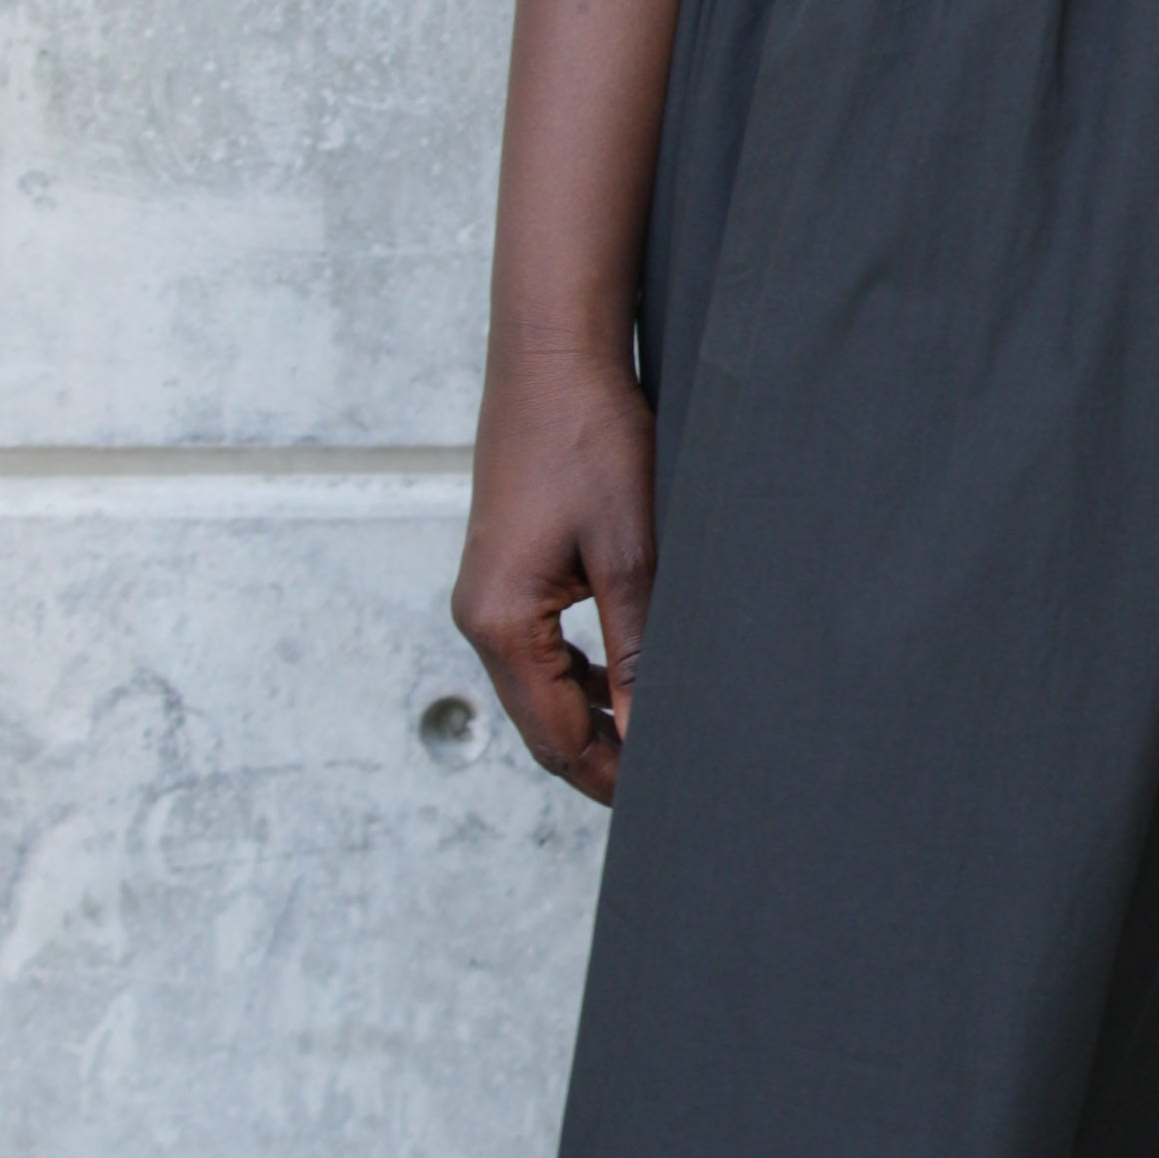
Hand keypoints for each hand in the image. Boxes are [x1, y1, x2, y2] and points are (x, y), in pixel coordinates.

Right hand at [453, 340, 656, 803]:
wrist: (554, 351)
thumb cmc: (588, 436)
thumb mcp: (631, 552)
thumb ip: (641, 650)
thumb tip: (652, 734)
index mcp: (500, 622)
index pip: (556, 741)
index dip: (613, 781)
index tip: (671, 805)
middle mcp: (482, 615)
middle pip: (544, 724)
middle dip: (606, 760)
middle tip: (677, 782)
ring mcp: (490, 593)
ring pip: (545, 690)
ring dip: (598, 718)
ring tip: (664, 739)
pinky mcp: (509, 569)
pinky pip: (545, 648)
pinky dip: (587, 676)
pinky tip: (634, 676)